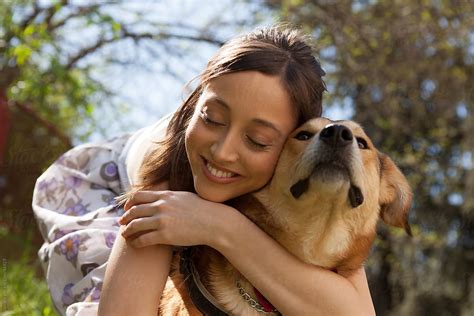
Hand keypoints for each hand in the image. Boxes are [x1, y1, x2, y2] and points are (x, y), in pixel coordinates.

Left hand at [119, 190, 233, 247]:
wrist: (214, 222)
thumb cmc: (202, 210)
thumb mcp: (183, 196)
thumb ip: (170, 196)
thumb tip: (161, 196)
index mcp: (165, 195)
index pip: (138, 196)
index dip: (129, 203)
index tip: (127, 209)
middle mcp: (161, 206)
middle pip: (134, 211)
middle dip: (125, 217)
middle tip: (122, 223)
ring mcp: (162, 220)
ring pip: (135, 225)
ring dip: (127, 231)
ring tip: (125, 235)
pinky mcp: (165, 235)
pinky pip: (143, 239)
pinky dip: (135, 242)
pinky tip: (134, 245)